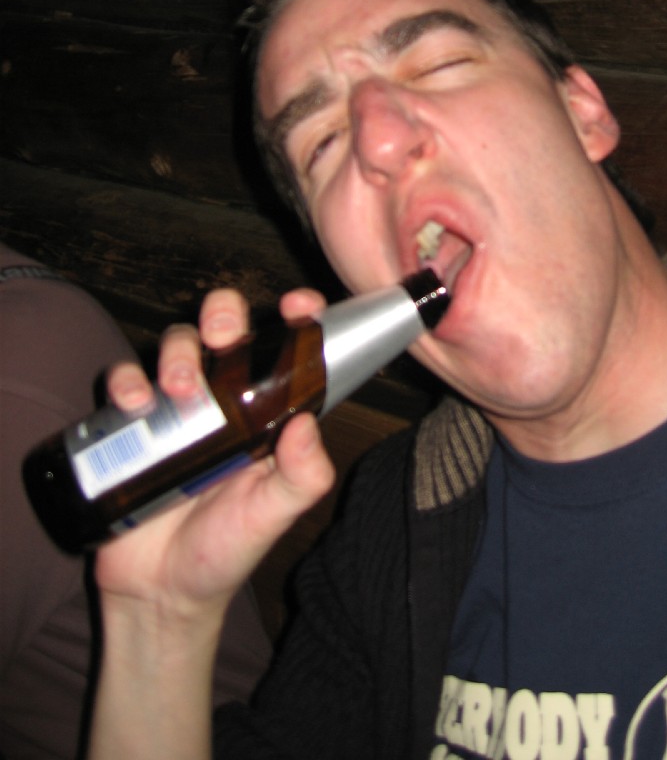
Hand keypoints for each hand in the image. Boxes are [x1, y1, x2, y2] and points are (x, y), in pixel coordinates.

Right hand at [95, 287, 336, 621]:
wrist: (160, 593)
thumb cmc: (225, 550)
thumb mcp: (273, 515)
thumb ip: (303, 476)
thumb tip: (309, 423)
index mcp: (267, 411)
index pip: (285, 349)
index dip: (295, 318)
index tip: (298, 306)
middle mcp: (223, 398)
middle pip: (223, 327)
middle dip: (223, 315)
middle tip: (223, 335)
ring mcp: (175, 406)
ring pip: (176, 344)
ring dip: (178, 352)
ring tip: (179, 389)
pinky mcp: (131, 424)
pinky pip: (124, 380)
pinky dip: (126, 380)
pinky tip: (135, 403)